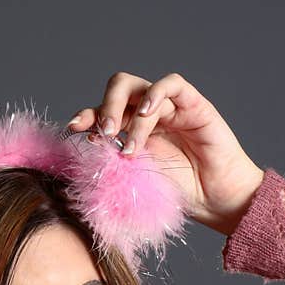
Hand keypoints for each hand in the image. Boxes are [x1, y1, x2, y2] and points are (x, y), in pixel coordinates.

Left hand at [67, 72, 264, 235]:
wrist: (212, 200)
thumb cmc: (173, 193)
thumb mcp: (131, 179)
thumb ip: (110, 162)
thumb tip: (82, 149)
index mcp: (127, 130)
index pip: (101, 112)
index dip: (85, 116)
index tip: (72, 129)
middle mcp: (146, 115)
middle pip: (118, 89)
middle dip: (104, 108)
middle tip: (104, 135)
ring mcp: (169, 108)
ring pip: (140, 89)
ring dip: (127, 114)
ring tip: (126, 145)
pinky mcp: (194, 105)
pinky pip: (172, 84)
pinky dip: (154, 93)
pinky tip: (146, 113)